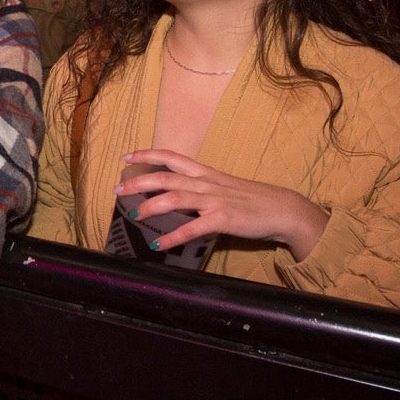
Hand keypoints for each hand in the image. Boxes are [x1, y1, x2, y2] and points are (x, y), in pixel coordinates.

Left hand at [118, 149, 327, 261]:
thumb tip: (177, 196)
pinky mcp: (223, 219)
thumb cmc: (251, 200)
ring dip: (151, 206)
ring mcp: (214, 200)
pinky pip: (193, 228)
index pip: (172, 157)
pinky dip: (174, 236)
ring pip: (176, 197)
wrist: (281, 209)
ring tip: (133, 214)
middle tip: (118, 190)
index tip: (127, 156)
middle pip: (166, 176)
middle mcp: (206, 182)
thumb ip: (200, 189)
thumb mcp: (222, 188)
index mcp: (205, 173)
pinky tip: (159, 244)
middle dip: (139, 181)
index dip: (148, 154)